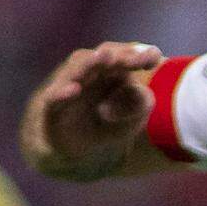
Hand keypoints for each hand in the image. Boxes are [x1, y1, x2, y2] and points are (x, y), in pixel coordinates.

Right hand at [24, 42, 162, 178]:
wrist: (75, 150)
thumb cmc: (107, 125)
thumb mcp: (132, 117)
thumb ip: (140, 102)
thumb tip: (139, 90)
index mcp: (113, 72)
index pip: (126, 57)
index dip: (139, 55)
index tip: (155, 56)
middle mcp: (90, 73)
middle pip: (104, 57)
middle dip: (118, 55)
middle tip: (132, 56)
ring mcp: (69, 87)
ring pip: (78, 70)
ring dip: (90, 63)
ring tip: (103, 57)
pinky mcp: (52, 108)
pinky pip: (54, 98)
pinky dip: (62, 93)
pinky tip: (74, 90)